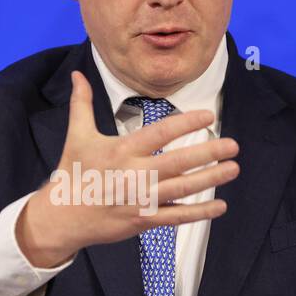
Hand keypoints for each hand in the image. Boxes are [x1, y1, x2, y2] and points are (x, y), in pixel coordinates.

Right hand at [16, 70, 239, 266]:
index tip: (207, 115)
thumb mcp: (77, 136)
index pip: (159, 133)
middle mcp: (134, 174)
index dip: (185, 123)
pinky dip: (199, 213)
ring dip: (211, 179)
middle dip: (209, 153)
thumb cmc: (72, 173)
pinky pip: (176, 216)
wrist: (62, 217)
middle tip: (233, 146)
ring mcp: (141, 199)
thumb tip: (76, 75)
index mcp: (122, 151)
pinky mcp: (143, 220)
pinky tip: (220, 206)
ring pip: (183, 189)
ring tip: (233, 168)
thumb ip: (82, 104)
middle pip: (179, 162)